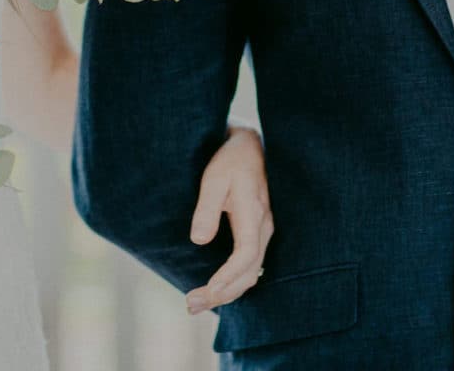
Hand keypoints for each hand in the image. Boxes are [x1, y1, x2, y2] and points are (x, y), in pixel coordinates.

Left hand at [185, 126, 272, 314]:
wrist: (249, 148)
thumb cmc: (230, 161)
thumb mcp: (214, 178)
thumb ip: (206, 209)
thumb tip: (199, 240)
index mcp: (254, 213)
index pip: (246, 254)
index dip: (229, 275)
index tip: (208, 289)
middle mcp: (264, 227)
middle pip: (249, 272)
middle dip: (222, 293)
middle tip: (190, 305)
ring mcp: (263, 232)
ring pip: (251, 273)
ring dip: (227, 292)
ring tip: (196, 304)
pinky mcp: (258, 234)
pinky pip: (250, 267)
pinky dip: (233, 284)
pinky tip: (215, 290)